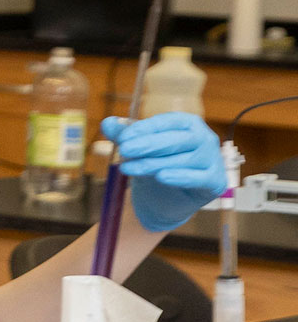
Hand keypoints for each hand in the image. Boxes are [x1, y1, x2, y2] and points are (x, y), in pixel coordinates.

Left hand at [102, 113, 226, 232]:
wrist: (165, 199)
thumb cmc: (155, 165)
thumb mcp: (137, 149)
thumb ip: (122, 135)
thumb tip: (107, 123)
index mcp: (187, 124)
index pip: (167, 122)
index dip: (144, 129)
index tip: (123, 137)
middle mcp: (204, 138)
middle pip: (177, 140)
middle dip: (148, 144)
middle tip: (124, 150)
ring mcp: (213, 160)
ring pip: (184, 160)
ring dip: (154, 164)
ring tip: (129, 168)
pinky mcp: (215, 181)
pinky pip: (199, 178)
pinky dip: (180, 177)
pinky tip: (161, 176)